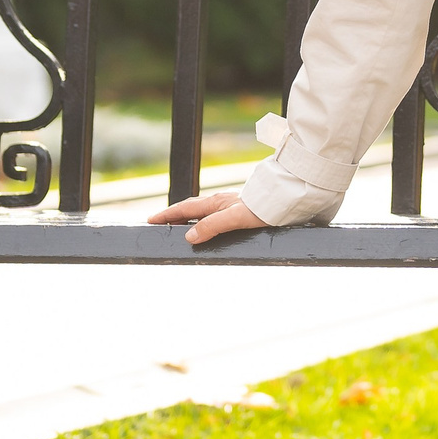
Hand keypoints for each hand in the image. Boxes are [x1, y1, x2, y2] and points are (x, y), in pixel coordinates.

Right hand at [147, 190, 266, 244]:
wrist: (286, 201)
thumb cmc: (263, 209)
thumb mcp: (235, 219)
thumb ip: (212, 226)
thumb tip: (190, 237)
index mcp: (216, 203)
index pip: (184, 209)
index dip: (167, 215)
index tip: (151, 220)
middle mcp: (220, 202)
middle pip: (190, 208)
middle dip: (173, 215)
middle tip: (159, 222)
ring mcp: (229, 205)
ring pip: (202, 211)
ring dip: (187, 217)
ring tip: (178, 225)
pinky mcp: (239, 210)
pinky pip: (213, 214)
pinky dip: (202, 219)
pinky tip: (208, 225)